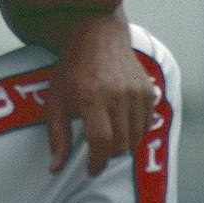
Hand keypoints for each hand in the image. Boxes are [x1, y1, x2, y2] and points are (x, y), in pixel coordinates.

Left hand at [45, 12, 153, 175]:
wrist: (97, 33)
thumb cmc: (72, 67)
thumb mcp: (55, 97)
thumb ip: (57, 134)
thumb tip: (55, 168)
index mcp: (92, 96)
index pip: (101, 141)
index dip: (97, 161)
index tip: (90, 169)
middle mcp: (118, 94)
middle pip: (121, 144)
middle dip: (108, 155)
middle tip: (96, 150)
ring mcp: (137, 92)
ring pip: (136, 138)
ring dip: (122, 144)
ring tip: (107, 135)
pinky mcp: (148, 90)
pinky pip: (146, 124)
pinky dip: (134, 130)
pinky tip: (120, 120)